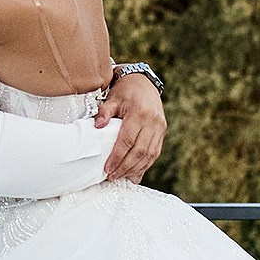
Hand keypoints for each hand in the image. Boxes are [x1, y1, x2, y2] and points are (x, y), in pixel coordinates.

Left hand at [97, 67, 164, 182]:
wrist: (144, 82)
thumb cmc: (126, 92)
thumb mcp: (112, 98)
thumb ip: (104, 112)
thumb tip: (97, 126)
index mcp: (139, 113)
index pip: (127, 140)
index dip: (117, 157)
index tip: (107, 168)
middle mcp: (153, 122)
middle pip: (139, 151)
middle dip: (125, 167)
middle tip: (112, 176)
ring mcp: (160, 127)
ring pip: (149, 155)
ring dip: (135, 169)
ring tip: (121, 177)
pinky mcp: (162, 132)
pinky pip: (155, 152)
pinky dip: (145, 165)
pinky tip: (134, 172)